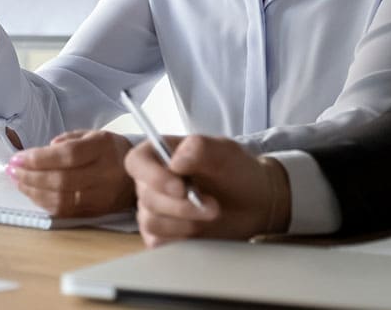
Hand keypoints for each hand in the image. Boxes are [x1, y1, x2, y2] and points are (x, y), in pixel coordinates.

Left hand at [6, 130, 134, 216]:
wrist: (140, 175)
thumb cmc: (110, 151)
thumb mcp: (92, 134)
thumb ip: (68, 140)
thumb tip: (45, 151)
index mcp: (103, 148)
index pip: (67, 155)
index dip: (39, 158)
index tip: (17, 158)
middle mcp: (104, 174)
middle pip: (61, 180)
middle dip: (30, 176)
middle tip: (12, 170)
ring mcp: (102, 196)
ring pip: (61, 200)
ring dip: (33, 192)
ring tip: (17, 182)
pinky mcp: (97, 212)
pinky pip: (66, 212)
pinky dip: (44, 203)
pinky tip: (32, 194)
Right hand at [125, 135, 287, 246]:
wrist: (254, 201)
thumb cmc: (237, 171)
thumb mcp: (224, 151)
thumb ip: (199, 148)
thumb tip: (175, 162)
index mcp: (160, 154)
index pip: (136, 162)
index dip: (153, 177)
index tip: (180, 188)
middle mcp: (152, 181)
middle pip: (146, 196)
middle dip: (182, 206)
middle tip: (213, 206)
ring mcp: (155, 209)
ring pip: (151, 221)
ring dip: (184, 223)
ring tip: (211, 215)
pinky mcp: (163, 234)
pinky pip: (157, 242)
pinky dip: (181, 239)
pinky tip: (201, 230)